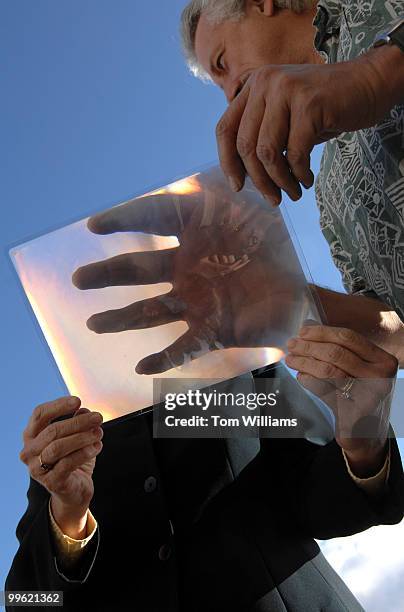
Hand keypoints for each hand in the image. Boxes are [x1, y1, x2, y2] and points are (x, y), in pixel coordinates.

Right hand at [19, 396, 103, 536]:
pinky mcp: (52, 482)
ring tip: (98, 433)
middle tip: (98, 417)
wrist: (74, 490)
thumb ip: (76, 421)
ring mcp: (37, 469)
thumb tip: (84, 410)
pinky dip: (85, 453)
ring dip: (82, 437)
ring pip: (58, 447)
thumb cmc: (72, 458)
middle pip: (52, 430)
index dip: (58, 405)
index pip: (39, 414)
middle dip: (78, 422)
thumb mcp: (74, 436)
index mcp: (31, 435)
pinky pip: (68, 464)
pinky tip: (97, 446)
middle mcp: (29, 452)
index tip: (78, 401)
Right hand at [73, 172, 306, 373]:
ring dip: (122, 318)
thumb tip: (194, 175)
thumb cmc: (277, 248)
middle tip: (80, 279)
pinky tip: (142, 367)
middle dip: (109, 274)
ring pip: (152, 310)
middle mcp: (186, 268)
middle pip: (140, 269)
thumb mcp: (255, 210)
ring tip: (95, 323)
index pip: (152, 219)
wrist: (302, 293)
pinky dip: (164, 359)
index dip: (123, 221)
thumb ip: (224, 192)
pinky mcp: (211, 330)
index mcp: (194, 234)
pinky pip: (184, 347)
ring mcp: (195, 301)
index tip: (95, 226)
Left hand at [216, 55, 389, 204]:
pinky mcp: (309, 104)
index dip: (227, 162)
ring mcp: (286, 90)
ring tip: (292, 192)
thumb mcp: (285, 114)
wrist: (368, 83)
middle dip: (258, 180)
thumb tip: (244, 176)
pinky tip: (306, 180)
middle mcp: (265, 83)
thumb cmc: (325, 107)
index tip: (238, 187)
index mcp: (254, 85)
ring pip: (267, 152)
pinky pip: (295, 153)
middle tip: (273, 199)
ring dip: (279, 181)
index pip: (225, 129)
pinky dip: (300, 174)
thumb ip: (263, 134)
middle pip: (245, 145)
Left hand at [285, 325, 397, 476]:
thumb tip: (308, 328)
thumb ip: (339, 348)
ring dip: (305, 362)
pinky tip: (300, 376)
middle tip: (292, 345)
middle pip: (336, 353)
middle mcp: (380, 377)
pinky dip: (308, 380)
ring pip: (329, 370)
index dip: (322, 332)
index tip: (302, 332)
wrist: (365, 431)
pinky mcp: (354, 413)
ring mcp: (369, 396)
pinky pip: (324, 390)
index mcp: (382, 360)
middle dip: (309, 347)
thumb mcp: (356, 368)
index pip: (349, 338)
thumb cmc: (357, 393)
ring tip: (291, 359)